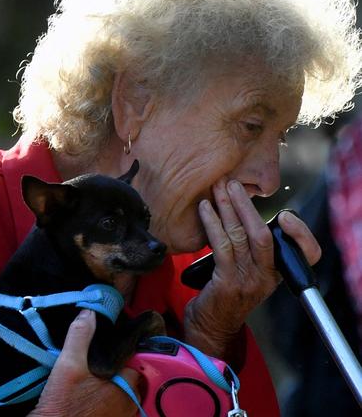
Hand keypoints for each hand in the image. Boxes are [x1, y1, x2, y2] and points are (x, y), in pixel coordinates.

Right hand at [29, 310, 140, 416]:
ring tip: (94, 374)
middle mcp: (128, 406)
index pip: (136, 361)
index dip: (124, 350)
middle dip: (118, 367)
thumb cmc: (61, 405)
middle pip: (131, 377)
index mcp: (125, 389)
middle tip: (99, 358)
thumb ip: (80, 336)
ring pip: (123, 392)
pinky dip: (108, 398)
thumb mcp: (68, 365)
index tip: (110, 344)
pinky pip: (115, 406)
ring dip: (113, 383)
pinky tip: (91, 392)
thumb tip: (89, 312)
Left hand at [184, 178, 320, 361]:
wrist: (211, 327)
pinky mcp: (227, 282)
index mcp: (277, 273)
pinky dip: (212, 223)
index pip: (306, 254)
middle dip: (247, 205)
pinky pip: (221, 245)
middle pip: (265, 234)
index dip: (301, 233)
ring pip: (241, 236)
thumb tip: (239, 212)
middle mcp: (267, 276)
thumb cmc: (224, 295)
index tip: (285, 215)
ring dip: (227, 208)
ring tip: (217, 188)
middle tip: (232, 182)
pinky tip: (205, 208)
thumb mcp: (246, 272)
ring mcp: (248, 280)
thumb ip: (250, 249)